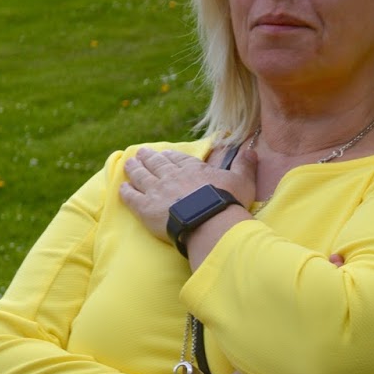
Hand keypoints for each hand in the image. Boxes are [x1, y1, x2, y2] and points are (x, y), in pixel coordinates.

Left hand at [120, 144, 256, 240]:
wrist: (209, 222)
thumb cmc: (227, 203)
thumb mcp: (242, 182)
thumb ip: (244, 166)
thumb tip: (251, 151)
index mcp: (193, 170)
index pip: (178, 160)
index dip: (170, 157)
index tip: (164, 154)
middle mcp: (172, 176)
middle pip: (157, 165)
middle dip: (148, 158)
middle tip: (140, 153)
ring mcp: (157, 191)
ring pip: (142, 177)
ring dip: (135, 169)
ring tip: (129, 164)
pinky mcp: (146, 209)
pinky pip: (132, 198)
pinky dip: (127, 192)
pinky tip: (122, 188)